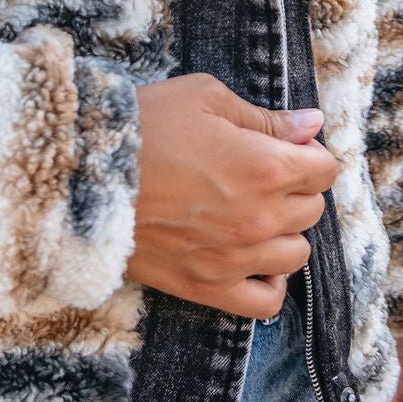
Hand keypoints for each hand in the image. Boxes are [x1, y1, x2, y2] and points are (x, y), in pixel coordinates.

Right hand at [131, 73, 338, 320]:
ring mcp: (235, 258)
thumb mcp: (203, 98)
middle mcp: (259, 217)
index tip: (284, 148)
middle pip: (311, 210)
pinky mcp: (205, 287)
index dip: (307, 154)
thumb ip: (264, 116)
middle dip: (293, 189)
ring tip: (251, 215)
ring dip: (283, 233)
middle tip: (257, 174)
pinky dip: (269, 284)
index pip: (324, 169)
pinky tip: (253, 262)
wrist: (79, 174)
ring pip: (295, 255)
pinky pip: (265, 303)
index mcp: (266, 166)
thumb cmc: (140, 126)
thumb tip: (312, 125)